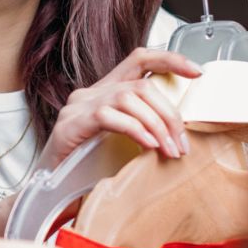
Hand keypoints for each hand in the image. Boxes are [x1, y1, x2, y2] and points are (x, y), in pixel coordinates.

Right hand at [39, 47, 201, 170]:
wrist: (51, 188)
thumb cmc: (88, 166)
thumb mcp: (121, 140)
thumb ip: (143, 126)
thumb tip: (180, 130)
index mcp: (106, 91)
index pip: (138, 60)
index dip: (168, 60)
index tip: (195, 72)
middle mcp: (91, 92)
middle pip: (141, 85)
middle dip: (169, 113)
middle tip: (181, 143)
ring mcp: (78, 106)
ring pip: (128, 98)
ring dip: (156, 125)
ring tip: (167, 150)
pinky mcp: (70, 123)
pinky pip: (108, 117)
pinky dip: (135, 130)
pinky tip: (147, 146)